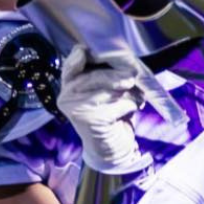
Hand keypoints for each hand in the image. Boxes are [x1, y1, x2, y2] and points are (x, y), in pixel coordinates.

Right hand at [57, 47, 151, 174]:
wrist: (110, 150)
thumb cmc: (109, 116)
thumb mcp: (103, 92)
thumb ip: (103, 74)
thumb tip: (121, 56)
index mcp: (68, 86)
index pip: (73, 63)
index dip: (86, 55)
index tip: (105, 52)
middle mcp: (67, 96)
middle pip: (95, 75)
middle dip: (118, 74)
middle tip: (133, 75)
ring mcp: (77, 109)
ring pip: (110, 89)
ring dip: (129, 92)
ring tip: (137, 96)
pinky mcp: (91, 120)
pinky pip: (119, 103)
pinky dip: (131, 104)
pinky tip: (133, 109)